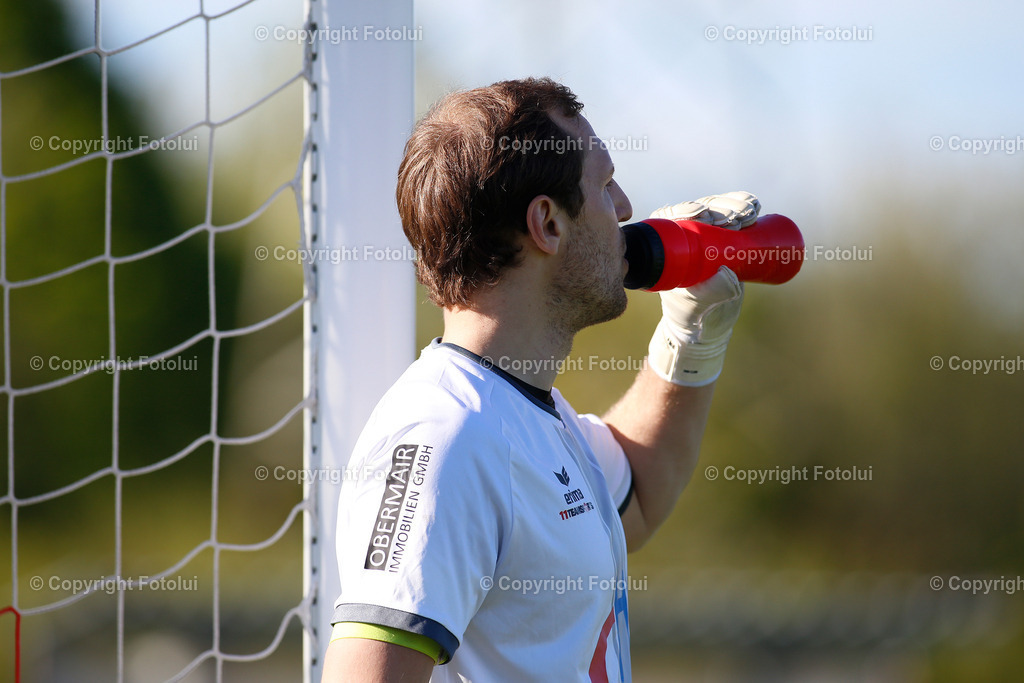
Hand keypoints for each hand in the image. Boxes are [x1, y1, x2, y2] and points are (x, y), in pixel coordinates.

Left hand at [646, 192, 759, 385]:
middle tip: (736, 218)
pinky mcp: (725, 238)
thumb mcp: (698, 306)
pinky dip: (745, 207)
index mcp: (663, 248)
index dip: (689, 209)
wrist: (705, 327)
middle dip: (720, 207)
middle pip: (700, 210)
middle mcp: (682, 236)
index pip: (672, 219)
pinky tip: (755, 205)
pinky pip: (734, 217)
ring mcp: (705, 235)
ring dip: (735, 205)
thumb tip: (727, 271)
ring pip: (718, 210)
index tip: (707, 216)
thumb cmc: (692, 316)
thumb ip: (710, 292)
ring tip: (749, 213)